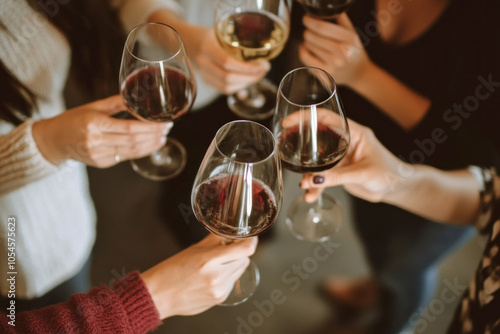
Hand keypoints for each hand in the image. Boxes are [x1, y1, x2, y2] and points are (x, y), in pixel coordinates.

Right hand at [32, 95, 170, 166]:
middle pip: (133, 140)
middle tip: (167, 128)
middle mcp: (96, 141)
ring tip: (163, 137)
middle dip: (154, 135)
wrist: (54, 140)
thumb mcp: (93, 107)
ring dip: (151, 145)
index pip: (129, 127)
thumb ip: (116, 103)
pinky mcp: (101, 163)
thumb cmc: (74, 119)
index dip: (149, 127)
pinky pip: (126, 156)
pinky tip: (151, 145)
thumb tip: (138, 97)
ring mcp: (98, 155)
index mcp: (94, 124)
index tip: (164, 123)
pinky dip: (141, 151)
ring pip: (132, 151)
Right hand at [141, 234, 257, 318]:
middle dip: (238, 253)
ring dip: (233, 265)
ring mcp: (219, 290)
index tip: (251, 238)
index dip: (251, 242)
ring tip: (214, 264)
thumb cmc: (170, 271)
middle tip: (227, 249)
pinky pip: (231, 283)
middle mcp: (217, 277)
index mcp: (209, 261)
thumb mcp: (193, 250)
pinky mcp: (219, 299)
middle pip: (244, 259)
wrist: (158, 296)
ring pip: (239, 271)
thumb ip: (215, 240)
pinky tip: (211, 276)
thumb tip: (229, 233)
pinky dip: (227, 277)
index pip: (244, 250)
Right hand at [191, 28, 270, 93]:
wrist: (189, 41)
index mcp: (207, 47)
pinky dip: (238, 87)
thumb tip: (260, 53)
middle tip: (264, 71)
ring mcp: (203, 74)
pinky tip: (247, 80)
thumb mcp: (222, 33)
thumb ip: (236, 43)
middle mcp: (203, 62)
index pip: (227, 62)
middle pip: (228, 78)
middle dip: (250, 77)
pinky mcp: (206, 81)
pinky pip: (223, 89)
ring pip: (226, 87)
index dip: (246, 67)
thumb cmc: (209, 35)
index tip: (262, 66)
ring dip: (246, 84)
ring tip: (258, 76)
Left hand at [299, 13, 371, 87]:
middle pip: (313, 36)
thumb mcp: (353, 35)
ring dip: (307, 40)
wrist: (358, 74)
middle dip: (307, 30)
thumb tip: (325, 11)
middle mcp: (342, 53)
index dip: (311, 21)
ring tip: (313, 41)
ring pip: (308, 45)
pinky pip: (305, 57)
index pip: (323, 27)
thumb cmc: (353, 52)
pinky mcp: (324, 73)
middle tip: (309, 29)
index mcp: (350, 40)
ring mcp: (333, 65)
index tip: (307, 18)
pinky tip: (306, 48)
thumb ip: (342, 20)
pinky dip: (302, 50)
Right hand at [299, 118, 412, 202]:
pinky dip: (316, 185)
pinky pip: (323, 176)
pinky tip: (310, 194)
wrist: (398, 189)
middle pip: (317, 138)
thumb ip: (337, 177)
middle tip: (284, 150)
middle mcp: (346, 142)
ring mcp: (341, 157)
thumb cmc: (389, 174)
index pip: (326, 118)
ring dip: (308, 173)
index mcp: (354, 132)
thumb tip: (312, 179)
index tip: (288, 123)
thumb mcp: (362, 173)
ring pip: (318, 161)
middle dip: (300, 146)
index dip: (306, 118)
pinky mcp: (340, 171)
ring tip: (303, 185)